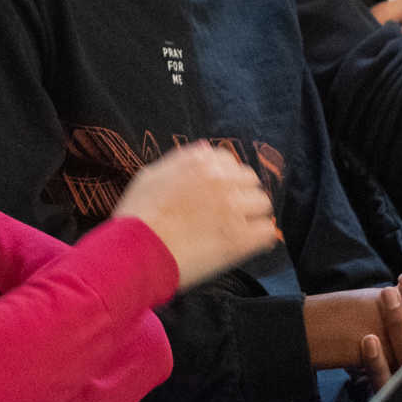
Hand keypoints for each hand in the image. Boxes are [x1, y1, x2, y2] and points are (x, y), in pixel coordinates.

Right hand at [112, 143, 281, 289]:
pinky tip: (246, 246)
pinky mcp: (240, 238)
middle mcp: (220, 180)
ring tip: (235, 231)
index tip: (216, 195)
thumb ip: (179, 160)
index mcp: (199, 162)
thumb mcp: (150, 176)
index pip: (230, 162)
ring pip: (263, 205)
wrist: (134, 253)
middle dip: (241, 196)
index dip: (224, 180)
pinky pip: (266, 233)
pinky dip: (259, 240)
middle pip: (250, 181)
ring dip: (252, 217)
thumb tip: (205, 148)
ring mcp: (233, 208)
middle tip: (226, 215)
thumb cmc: (136, 217)